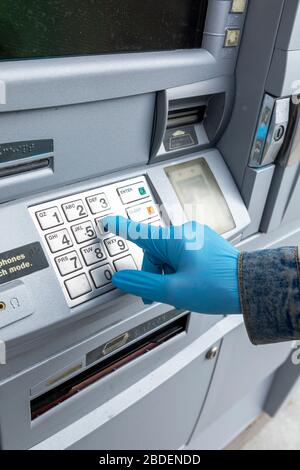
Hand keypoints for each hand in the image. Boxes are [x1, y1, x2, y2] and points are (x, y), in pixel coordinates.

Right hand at [102, 216, 240, 314]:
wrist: (250, 287)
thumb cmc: (218, 286)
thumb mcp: (174, 290)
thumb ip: (142, 284)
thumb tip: (121, 278)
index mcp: (175, 239)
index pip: (139, 232)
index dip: (120, 228)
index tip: (107, 222)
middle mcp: (186, 233)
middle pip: (154, 252)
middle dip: (153, 274)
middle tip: (158, 295)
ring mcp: (197, 238)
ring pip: (168, 256)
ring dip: (167, 274)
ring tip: (181, 292)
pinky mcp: (205, 245)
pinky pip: (181, 256)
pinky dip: (178, 270)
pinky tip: (189, 284)